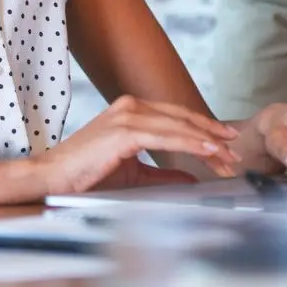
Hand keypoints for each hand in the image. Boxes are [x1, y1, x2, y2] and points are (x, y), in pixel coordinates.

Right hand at [31, 94, 240, 194]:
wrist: (52, 180)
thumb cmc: (86, 176)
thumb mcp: (133, 173)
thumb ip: (162, 172)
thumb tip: (189, 177)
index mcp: (132, 111)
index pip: (178, 118)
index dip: (204, 129)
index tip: (225, 141)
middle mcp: (132, 106)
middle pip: (183, 119)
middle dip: (212, 135)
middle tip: (235, 150)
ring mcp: (127, 115)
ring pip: (180, 127)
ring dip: (207, 143)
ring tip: (227, 157)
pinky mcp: (124, 130)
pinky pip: (167, 136)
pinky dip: (191, 143)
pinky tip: (208, 151)